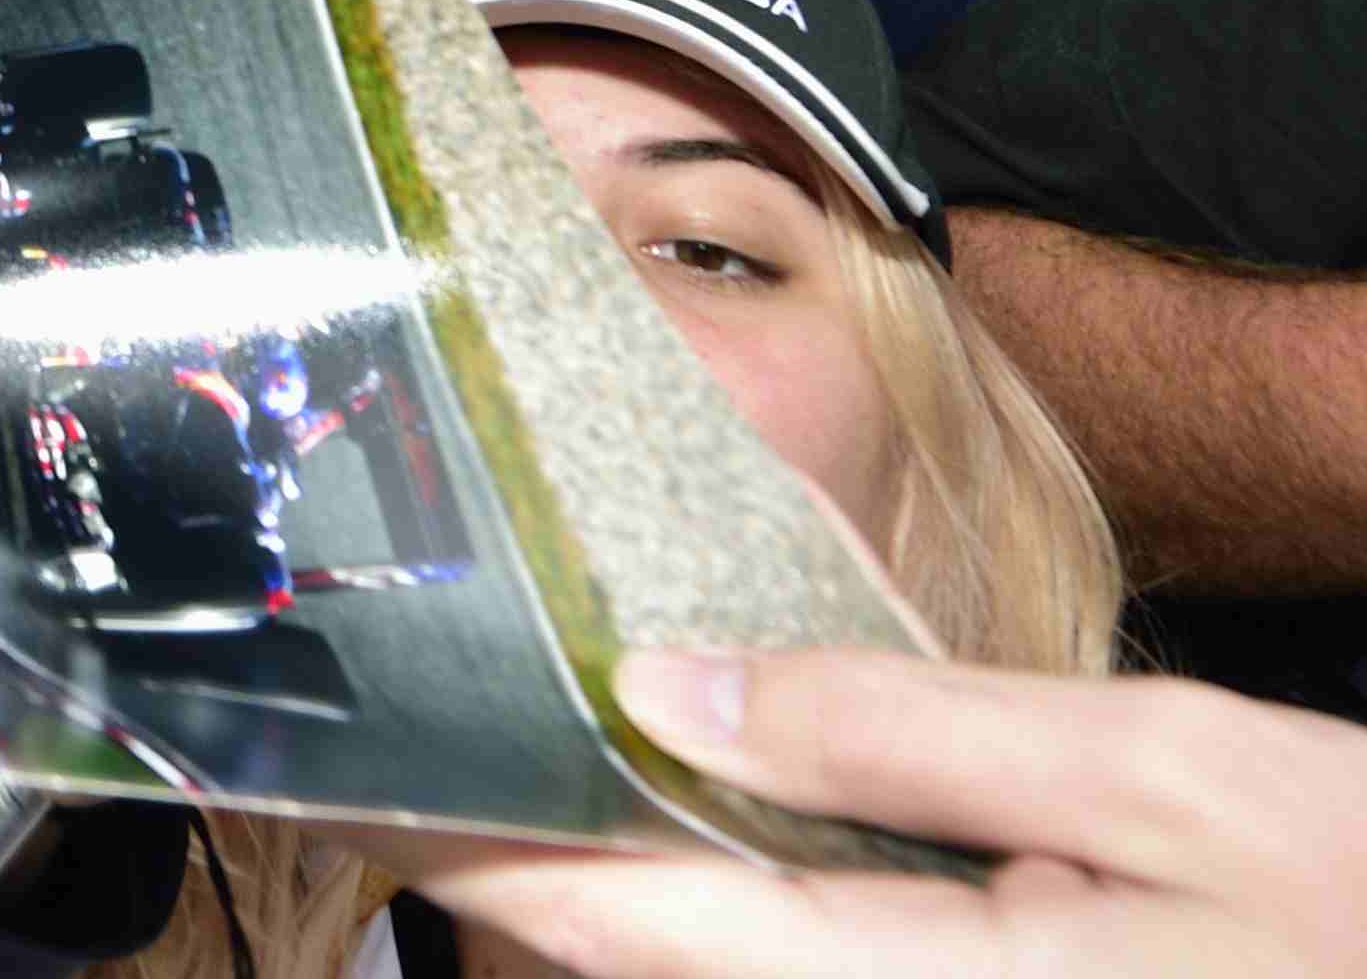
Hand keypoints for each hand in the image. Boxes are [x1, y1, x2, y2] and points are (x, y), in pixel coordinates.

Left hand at [398, 646, 1366, 978]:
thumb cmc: (1366, 897)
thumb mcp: (1156, 773)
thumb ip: (898, 735)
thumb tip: (668, 689)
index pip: (634, 931)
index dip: (484, 854)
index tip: (372, 779)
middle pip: (657, 974)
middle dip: (539, 880)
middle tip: (431, 755)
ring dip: (629, 906)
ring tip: (532, 779)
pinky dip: (725, 924)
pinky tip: (708, 829)